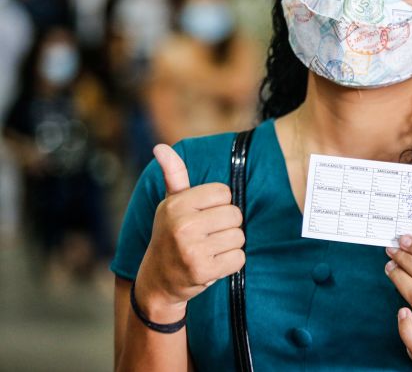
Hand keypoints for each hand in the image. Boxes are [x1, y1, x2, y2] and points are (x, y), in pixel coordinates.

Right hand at [134, 144, 245, 321]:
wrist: (157, 280)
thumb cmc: (170, 234)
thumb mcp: (170, 204)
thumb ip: (173, 174)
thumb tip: (161, 146)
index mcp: (177, 205)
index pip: (224, 192)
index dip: (220, 204)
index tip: (204, 215)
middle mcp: (183, 225)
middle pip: (235, 215)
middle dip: (227, 226)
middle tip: (208, 235)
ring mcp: (193, 249)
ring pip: (239, 237)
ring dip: (229, 246)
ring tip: (209, 250)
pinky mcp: (203, 271)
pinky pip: (239, 259)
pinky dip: (231, 263)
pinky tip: (213, 264)